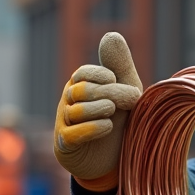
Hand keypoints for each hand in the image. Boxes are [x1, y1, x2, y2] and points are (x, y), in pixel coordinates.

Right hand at [53, 32, 142, 190]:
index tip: (118, 81)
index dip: (101, 76)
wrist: (115, 159)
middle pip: (82, 90)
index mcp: (81, 86)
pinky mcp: (65, 145)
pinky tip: (108, 127)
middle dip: (109, 93)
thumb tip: (110, 34)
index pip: (83, 73)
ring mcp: (64, 123)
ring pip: (76, 110)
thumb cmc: (120, 120)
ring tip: (113, 113)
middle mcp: (68, 102)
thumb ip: (119, 65)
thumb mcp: (126, 90)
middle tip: (131, 100)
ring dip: (100, 109)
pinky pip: (73, 133)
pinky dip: (93, 128)